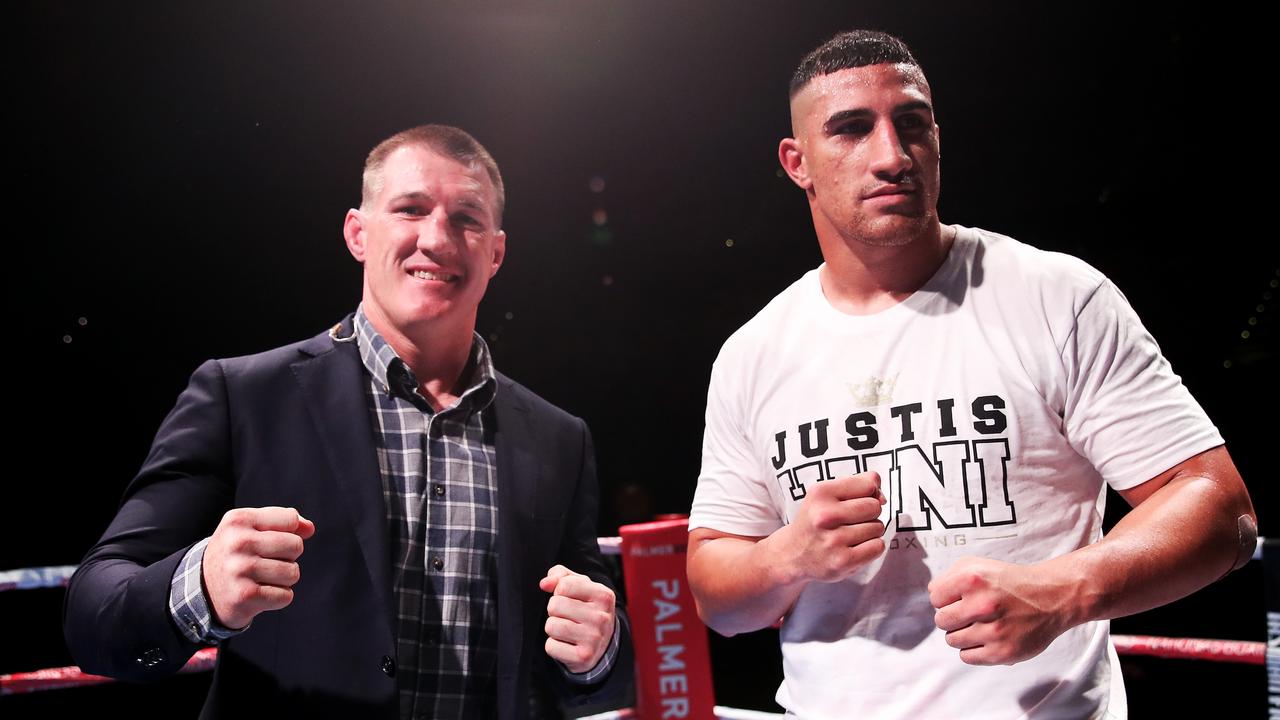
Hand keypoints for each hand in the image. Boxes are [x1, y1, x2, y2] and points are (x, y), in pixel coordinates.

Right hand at [203, 506, 314, 629]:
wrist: (204, 590)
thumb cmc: (237, 554)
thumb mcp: (251, 528)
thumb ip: (284, 521)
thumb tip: (309, 528)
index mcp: (239, 520)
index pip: (290, 519)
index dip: (289, 532)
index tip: (270, 541)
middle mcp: (237, 543)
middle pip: (296, 546)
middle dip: (289, 556)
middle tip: (266, 562)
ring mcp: (240, 569)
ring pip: (293, 572)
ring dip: (284, 579)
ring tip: (262, 578)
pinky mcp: (245, 596)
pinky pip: (286, 596)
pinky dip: (278, 598)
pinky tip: (260, 594)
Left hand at [539, 565, 615, 672]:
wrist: (603, 646)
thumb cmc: (586, 609)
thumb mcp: (581, 587)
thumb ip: (561, 576)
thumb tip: (544, 583)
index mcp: (603, 596)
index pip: (564, 585)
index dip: (559, 591)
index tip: (569, 598)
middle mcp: (601, 617)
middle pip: (555, 605)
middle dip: (555, 610)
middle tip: (567, 616)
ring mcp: (594, 639)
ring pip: (551, 626)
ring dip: (553, 628)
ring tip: (567, 630)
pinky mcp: (583, 657)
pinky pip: (550, 646)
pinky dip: (554, 645)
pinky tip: (567, 644)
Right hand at [771, 471, 886, 584]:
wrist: (792, 554)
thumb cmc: (815, 520)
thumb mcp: (826, 494)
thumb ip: (857, 484)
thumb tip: (882, 495)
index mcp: (821, 493)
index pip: (868, 484)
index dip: (870, 492)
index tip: (858, 500)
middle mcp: (825, 516)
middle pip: (874, 506)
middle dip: (870, 512)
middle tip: (852, 520)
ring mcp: (834, 540)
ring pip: (878, 527)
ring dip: (871, 531)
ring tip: (851, 534)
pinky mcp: (843, 561)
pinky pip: (877, 547)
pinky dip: (872, 546)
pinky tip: (857, 546)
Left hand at [929, 556, 1078, 664]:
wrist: (1051, 598)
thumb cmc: (1010, 582)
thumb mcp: (978, 565)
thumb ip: (949, 577)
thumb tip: (933, 596)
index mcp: (973, 579)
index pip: (935, 597)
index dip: (946, 598)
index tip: (961, 597)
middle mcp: (982, 604)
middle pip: (941, 620)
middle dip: (952, 616)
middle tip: (970, 612)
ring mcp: (993, 631)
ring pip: (952, 640)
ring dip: (962, 633)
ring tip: (980, 624)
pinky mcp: (1002, 653)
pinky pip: (967, 657)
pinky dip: (973, 649)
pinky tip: (986, 638)